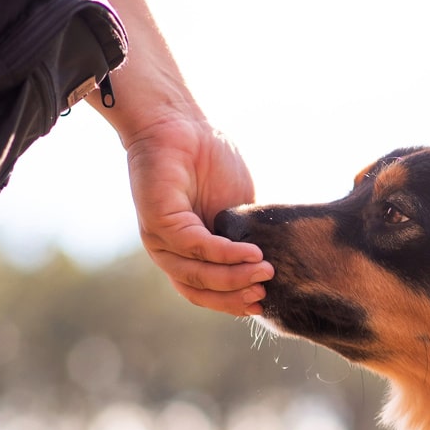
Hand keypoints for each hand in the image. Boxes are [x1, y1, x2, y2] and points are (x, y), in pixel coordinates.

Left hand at [124, 116, 272, 315]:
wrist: (183, 125)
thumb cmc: (211, 162)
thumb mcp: (239, 209)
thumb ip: (247, 238)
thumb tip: (272, 267)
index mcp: (186, 252)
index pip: (206, 290)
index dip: (233, 302)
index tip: (265, 304)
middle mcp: (168, 250)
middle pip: (198, 290)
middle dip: (234, 296)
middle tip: (266, 293)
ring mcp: (159, 238)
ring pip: (196, 274)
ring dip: (233, 277)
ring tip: (266, 272)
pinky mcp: (158, 221)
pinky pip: (195, 246)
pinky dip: (225, 254)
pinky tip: (250, 252)